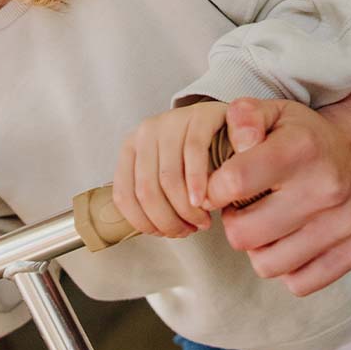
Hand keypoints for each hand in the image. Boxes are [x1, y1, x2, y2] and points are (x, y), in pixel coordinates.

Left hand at [113, 101, 227, 237]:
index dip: (144, 223)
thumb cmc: (194, 157)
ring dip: (186, 210)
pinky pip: (193, 153)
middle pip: (146, 190)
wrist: (226, 124)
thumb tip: (152, 229)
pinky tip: (204, 200)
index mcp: (131, 147)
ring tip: (202, 221)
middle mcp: (146, 131)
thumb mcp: (166, 172)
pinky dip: (197, 183)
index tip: (164, 234)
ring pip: (168, 177)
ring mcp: (172, 120)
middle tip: (188, 230)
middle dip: (168, 221)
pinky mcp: (199, 116)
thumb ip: (153, 196)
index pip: (124, 195)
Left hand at [206, 89, 350, 296]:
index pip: (234, 182)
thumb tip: (239, 143)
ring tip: (266, 223)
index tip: (218, 187)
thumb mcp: (272, 111)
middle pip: (244, 235)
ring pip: (268, 265)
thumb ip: (244, 117)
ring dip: (259, 247)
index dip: (214, 189)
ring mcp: (345, 222)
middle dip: (233, 222)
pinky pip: (299, 283)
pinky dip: (287, 267)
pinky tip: (290, 239)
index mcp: (301, 148)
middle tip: (242, 207)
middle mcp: (326, 186)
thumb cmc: (304, 134)